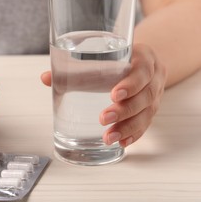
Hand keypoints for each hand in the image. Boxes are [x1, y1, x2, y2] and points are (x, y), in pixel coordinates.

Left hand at [41, 43, 166, 146]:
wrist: (140, 63)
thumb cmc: (116, 60)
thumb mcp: (100, 59)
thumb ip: (74, 69)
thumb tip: (46, 78)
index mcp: (143, 58)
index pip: (142, 70)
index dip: (130, 83)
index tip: (114, 95)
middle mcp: (154, 77)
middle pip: (146, 95)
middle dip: (125, 110)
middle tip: (103, 119)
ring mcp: (156, 95)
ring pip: (147, 113)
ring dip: (128, 127)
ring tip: (108, 138)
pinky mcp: (152, 110)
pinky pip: (147, 124)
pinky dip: (134, 134)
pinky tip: (121, 143)